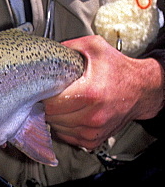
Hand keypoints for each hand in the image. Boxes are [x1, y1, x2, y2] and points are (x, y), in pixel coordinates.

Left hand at [44, 34, 164, 148]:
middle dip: (49, 106)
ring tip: (65, 104)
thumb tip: (48, 51)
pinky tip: (72, 115)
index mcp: (90, 93)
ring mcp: (94, 130)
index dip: (44, 95)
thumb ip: (69, 46)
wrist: (142, 89)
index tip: (45, 89)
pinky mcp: (94, 140)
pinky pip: (69, 138)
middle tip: (54, 96)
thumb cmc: (119, 69)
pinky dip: (66, 128)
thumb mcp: (95, 47)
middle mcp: (93, 115)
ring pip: (58, 129)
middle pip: (52, 118)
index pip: (52, 104)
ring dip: (57, 118)